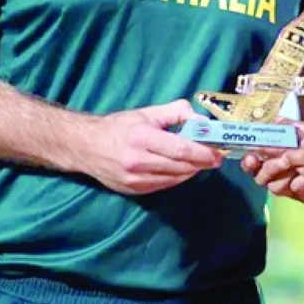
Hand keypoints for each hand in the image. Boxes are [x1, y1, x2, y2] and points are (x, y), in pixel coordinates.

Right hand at [84, 99, 223, 194]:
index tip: (218, 152)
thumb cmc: (118, 127)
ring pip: (175, 178)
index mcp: (142, 138)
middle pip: (181, 166)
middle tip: (215, 157)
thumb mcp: (146, 113)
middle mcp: (138, 161)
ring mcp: (135, 179)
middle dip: (202, 162)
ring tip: (201, 162)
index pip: (180, 149)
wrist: (86, 147)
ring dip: (191, 171)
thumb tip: (202, 121)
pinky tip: (182, 169)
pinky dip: (177, 177)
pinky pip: (164, 185)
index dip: (202, 152)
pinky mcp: (134, 190)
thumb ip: (176, 113)